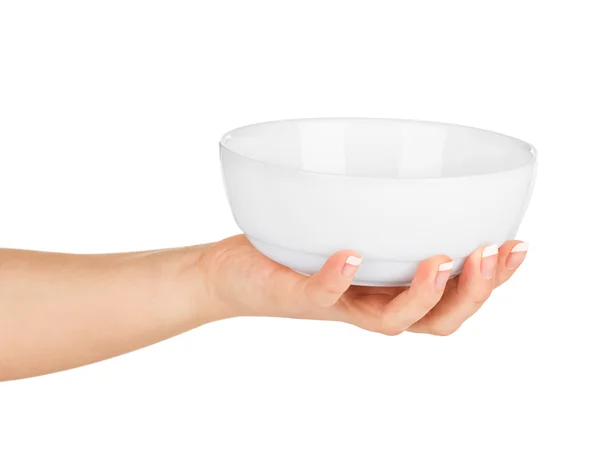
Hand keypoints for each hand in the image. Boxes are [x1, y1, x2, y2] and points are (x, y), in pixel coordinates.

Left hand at [200, 235, 527, 335]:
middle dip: (473, 292)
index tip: (518, 245)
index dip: (493, 281)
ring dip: (422, 293)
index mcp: (394, 289)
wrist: (236, 272)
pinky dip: (338, 277)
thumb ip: (384, 213)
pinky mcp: (299, 295)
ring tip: (441, 260)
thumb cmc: (298, 248)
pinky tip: (352, 255)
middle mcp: (374, 303)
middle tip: (488, 254)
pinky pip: (322, 292)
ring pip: (392, 318)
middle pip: (438, 319)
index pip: (456, 298)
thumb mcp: (352, 227)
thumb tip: (421, 170)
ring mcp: (339, 304)